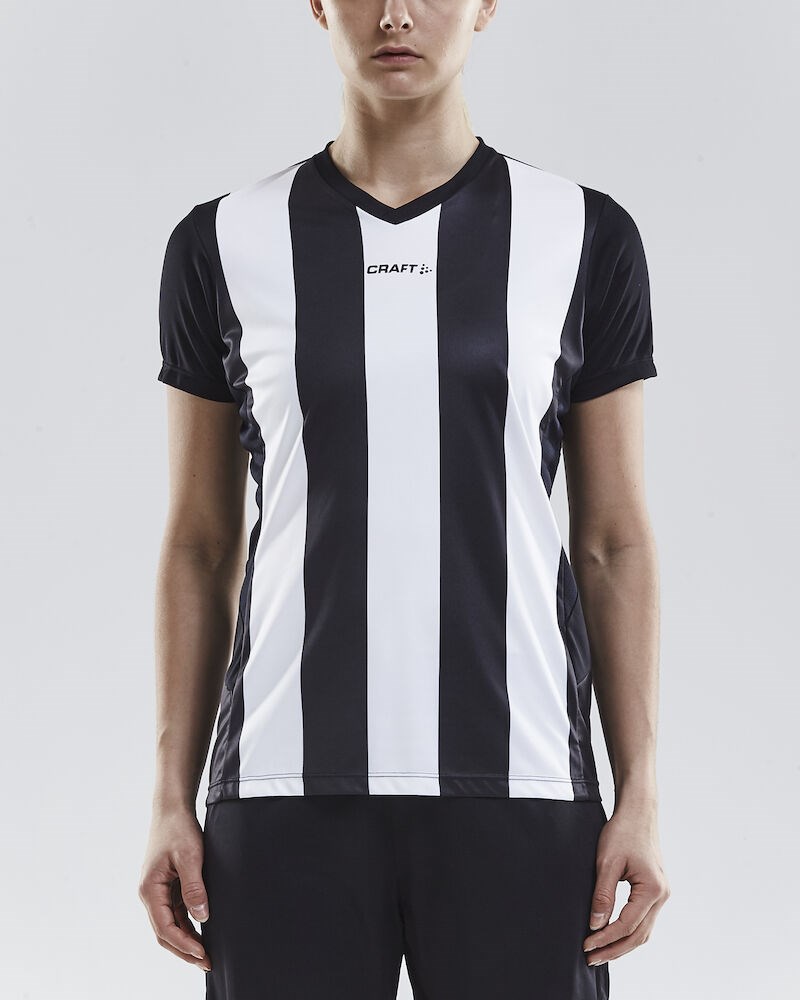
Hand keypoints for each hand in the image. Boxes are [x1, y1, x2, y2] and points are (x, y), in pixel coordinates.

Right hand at [138, 805, 211, 972]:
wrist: (172, 809)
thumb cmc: (178, 829)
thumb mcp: (189, 857)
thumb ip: (194, 887)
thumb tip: (202, 917)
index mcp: (150, 889)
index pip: (164, 927)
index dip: (184, 944)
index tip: (203, 953)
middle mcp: (150, 894)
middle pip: (164, 932)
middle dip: (184, 950)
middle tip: (207, 962)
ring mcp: (158, 891)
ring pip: (170, 925)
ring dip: (186, 940)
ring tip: (206, 954)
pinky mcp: (167, 886)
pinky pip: (175, 913)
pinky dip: (187, 926)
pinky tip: (202, 932)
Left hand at [582, 803, 669, 966]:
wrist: (638, 812)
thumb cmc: (623, 832)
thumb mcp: (607, 862)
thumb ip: (603, 895)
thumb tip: (596, 925)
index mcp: (653, 889)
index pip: (627, 924)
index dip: (605, 938)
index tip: (586, 945)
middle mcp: (662, 895)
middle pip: (639, 935)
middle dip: (614, 949)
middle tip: (591, 958)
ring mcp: (661, 894)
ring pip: (643, 931)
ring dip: (622, 944)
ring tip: (600, 953)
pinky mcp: (655, 890)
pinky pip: (644, 920)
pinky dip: (629, 932)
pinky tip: (612, 935)